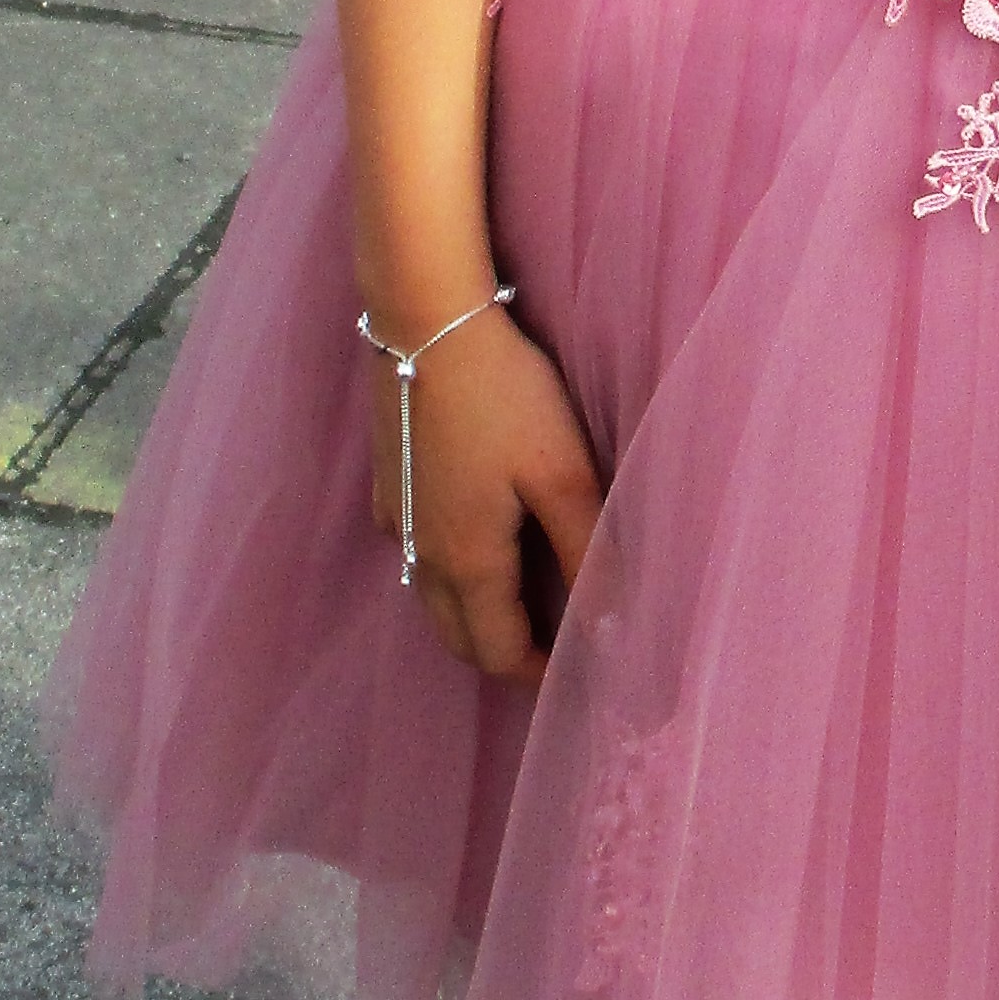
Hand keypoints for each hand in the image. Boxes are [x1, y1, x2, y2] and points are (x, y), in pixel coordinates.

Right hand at [378, 305, 606, 681]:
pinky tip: (481, 548)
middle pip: (459, 639)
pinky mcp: (388, 488)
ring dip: (475, 620)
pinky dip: (450, 581)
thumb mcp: (563, 473)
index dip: (538, 675)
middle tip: (553, 651)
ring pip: (434, 602)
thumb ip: (589, 552)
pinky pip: (418, 560)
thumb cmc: (503, 394)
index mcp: (468, 561)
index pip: (498, 652)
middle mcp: (422, 554)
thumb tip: (610, 629)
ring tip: (525, 607)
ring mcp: (397, 521)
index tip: (576, 677)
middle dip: (503, 656)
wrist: (424, 322)